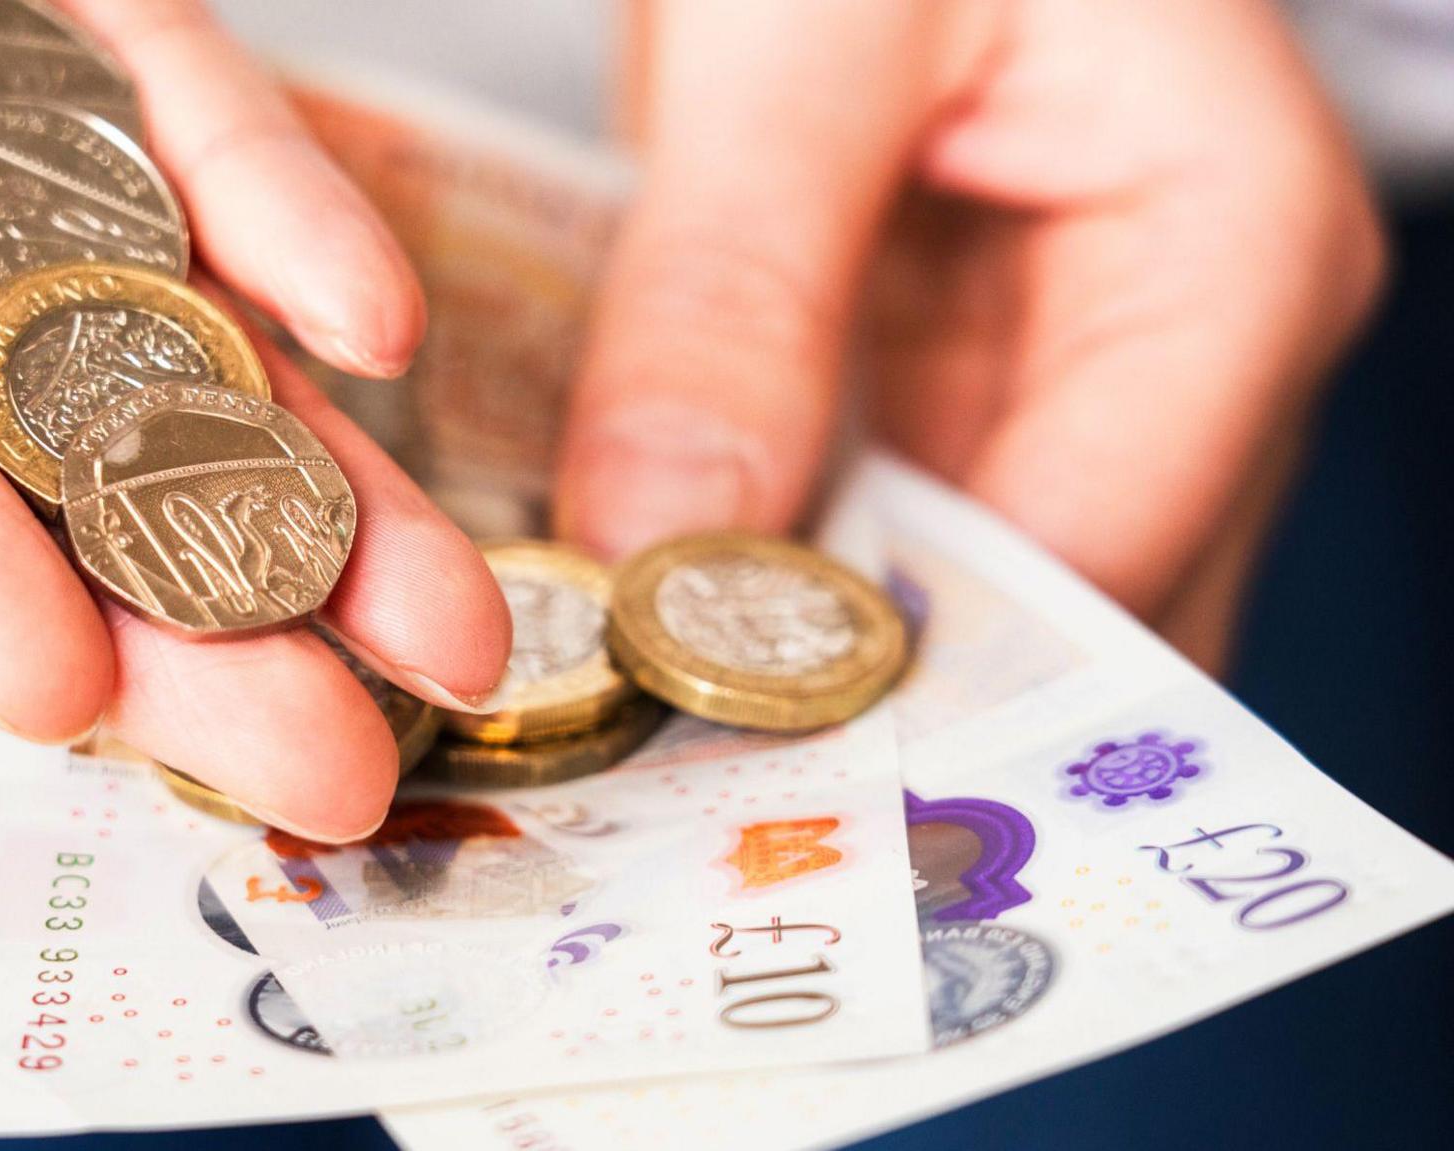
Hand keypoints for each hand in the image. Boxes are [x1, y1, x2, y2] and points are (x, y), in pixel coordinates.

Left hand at [557, 0, 1383, 671]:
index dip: (900, 676)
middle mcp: (1180, 351)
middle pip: (1039, 624)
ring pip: (947, 598)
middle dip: (845, 699)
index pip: (1093, 566)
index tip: (704, 729)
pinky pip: (871, 524)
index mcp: (1228, 254)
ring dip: (786, 649)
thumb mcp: (801, 32)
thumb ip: (736, 281)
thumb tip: (655, 536)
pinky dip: (758, 567)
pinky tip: (637, 586)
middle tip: (644, 757)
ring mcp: (1071, 374)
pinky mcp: (960, 376)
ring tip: (616, 685)